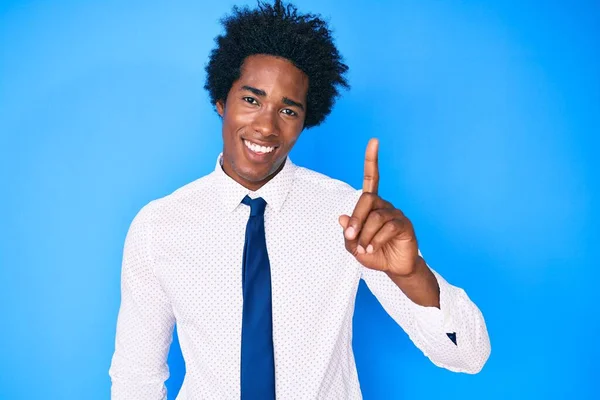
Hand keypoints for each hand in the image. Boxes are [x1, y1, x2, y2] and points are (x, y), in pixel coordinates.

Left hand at [338, 138, 419, 276]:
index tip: (374, 141)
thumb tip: (343, 218)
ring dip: (366, 235)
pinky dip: (376, 240)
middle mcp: (384, 205)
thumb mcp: (354, 246)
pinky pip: (388, 227)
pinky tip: (373, 248)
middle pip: (367, 199)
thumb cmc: (374, 254)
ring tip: (364, 249)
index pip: (372, 178)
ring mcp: (396, 214)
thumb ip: (348, 233)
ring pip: (376, 217)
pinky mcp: (404, 225)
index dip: (372, 160)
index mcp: (372, 205)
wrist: (394, 268)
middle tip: (351, 237)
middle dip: (357, 219)